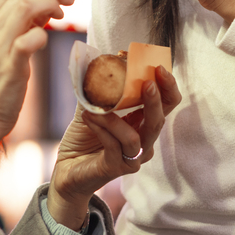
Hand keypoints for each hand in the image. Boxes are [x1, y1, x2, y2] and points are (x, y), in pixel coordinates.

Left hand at [47, 66, 180, 229]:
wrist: (67, 170)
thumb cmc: (83, 139)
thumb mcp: (91, 109)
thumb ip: (97, 90)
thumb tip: (96, 64)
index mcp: (142, 124)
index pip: (166, 105)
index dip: (168, 87)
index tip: (159, 68)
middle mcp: (143, 143)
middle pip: (159, 121)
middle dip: (155, 100)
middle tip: (147, 82)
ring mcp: (132, 158)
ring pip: (135, 137)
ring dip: (113, 118)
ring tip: (93, 108)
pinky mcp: (117, 168)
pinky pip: (114, 146)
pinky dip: (101, 129)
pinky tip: (87, 118)